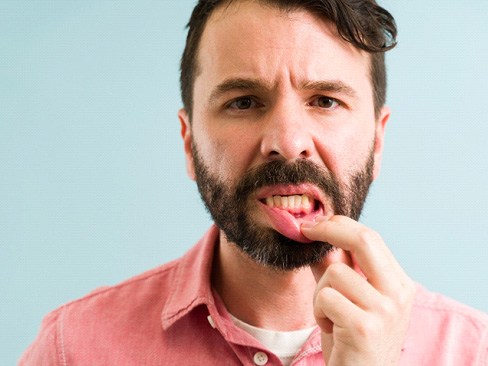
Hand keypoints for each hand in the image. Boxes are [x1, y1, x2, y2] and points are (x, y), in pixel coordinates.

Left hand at [301, 216, 414, 364]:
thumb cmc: (352, 340)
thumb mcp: (348, 299)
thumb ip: (336, 268)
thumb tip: (315, 236)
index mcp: (399, 284)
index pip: (370, 238)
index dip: (339, 224)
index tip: (314, 223)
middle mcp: (398, 294)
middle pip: (363, 240)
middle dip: (329, 229)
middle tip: (305, 230)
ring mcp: (385, 311)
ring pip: (334, 273)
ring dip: (320, 294)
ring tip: (330, 316)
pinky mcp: (364, 327)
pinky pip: (326, 297)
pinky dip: (319, 312)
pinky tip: (331, 329)